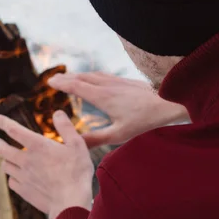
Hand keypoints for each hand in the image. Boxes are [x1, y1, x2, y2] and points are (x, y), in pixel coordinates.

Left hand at [0, 110, 93, 218]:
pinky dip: (13, 177)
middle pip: (2, 150)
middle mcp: (26, 160)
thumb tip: (57, 113)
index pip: (14, 130)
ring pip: (6, 166)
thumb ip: (66, 127)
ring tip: (8, 158)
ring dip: (6, 160)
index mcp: (38, 146)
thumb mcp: (77, 145)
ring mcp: (23, 177)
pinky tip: (18, 177)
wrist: (70, 203)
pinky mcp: (24, 192)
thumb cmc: (76, 172)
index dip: (4, 122)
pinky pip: (12, 182)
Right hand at [48, 72, 188, 147]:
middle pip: (82, 78)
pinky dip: (91, 76)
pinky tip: (94, 79)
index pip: (77, 86)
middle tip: (53, 80)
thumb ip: (96, 139)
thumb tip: (76, 143)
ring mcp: (117, 81)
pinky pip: (103, 75)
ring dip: (78, 76)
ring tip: (69, 78)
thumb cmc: (144, 121)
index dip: (62, 84)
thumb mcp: (119, 134)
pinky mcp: (126, 81)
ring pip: (93, 75)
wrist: (168, 104)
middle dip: (66, 78)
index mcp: (103, 97)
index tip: (49, 82)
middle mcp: (108, 85)